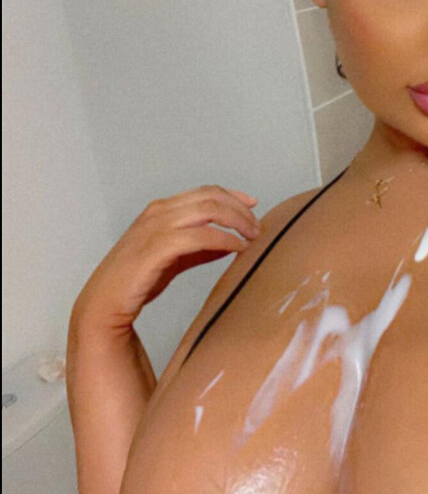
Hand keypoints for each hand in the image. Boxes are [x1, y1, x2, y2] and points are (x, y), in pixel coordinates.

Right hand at [72, 185, 260, 329]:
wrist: (104, 302)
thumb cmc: (137, 278)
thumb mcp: (174, 258)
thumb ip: (200, 248)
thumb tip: (231, 243)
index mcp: (162, 209)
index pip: (204, 191)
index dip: (232, 195)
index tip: (253, 204)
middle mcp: (159, 212)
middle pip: (210, 197)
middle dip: (239, 210)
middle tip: (257, 228)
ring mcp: (156, 227)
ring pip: (207, 211)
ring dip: (236, 222)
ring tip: (252, 238)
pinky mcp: (157, 248)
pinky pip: (200, 236)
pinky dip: (223, 239)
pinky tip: (236, 248)